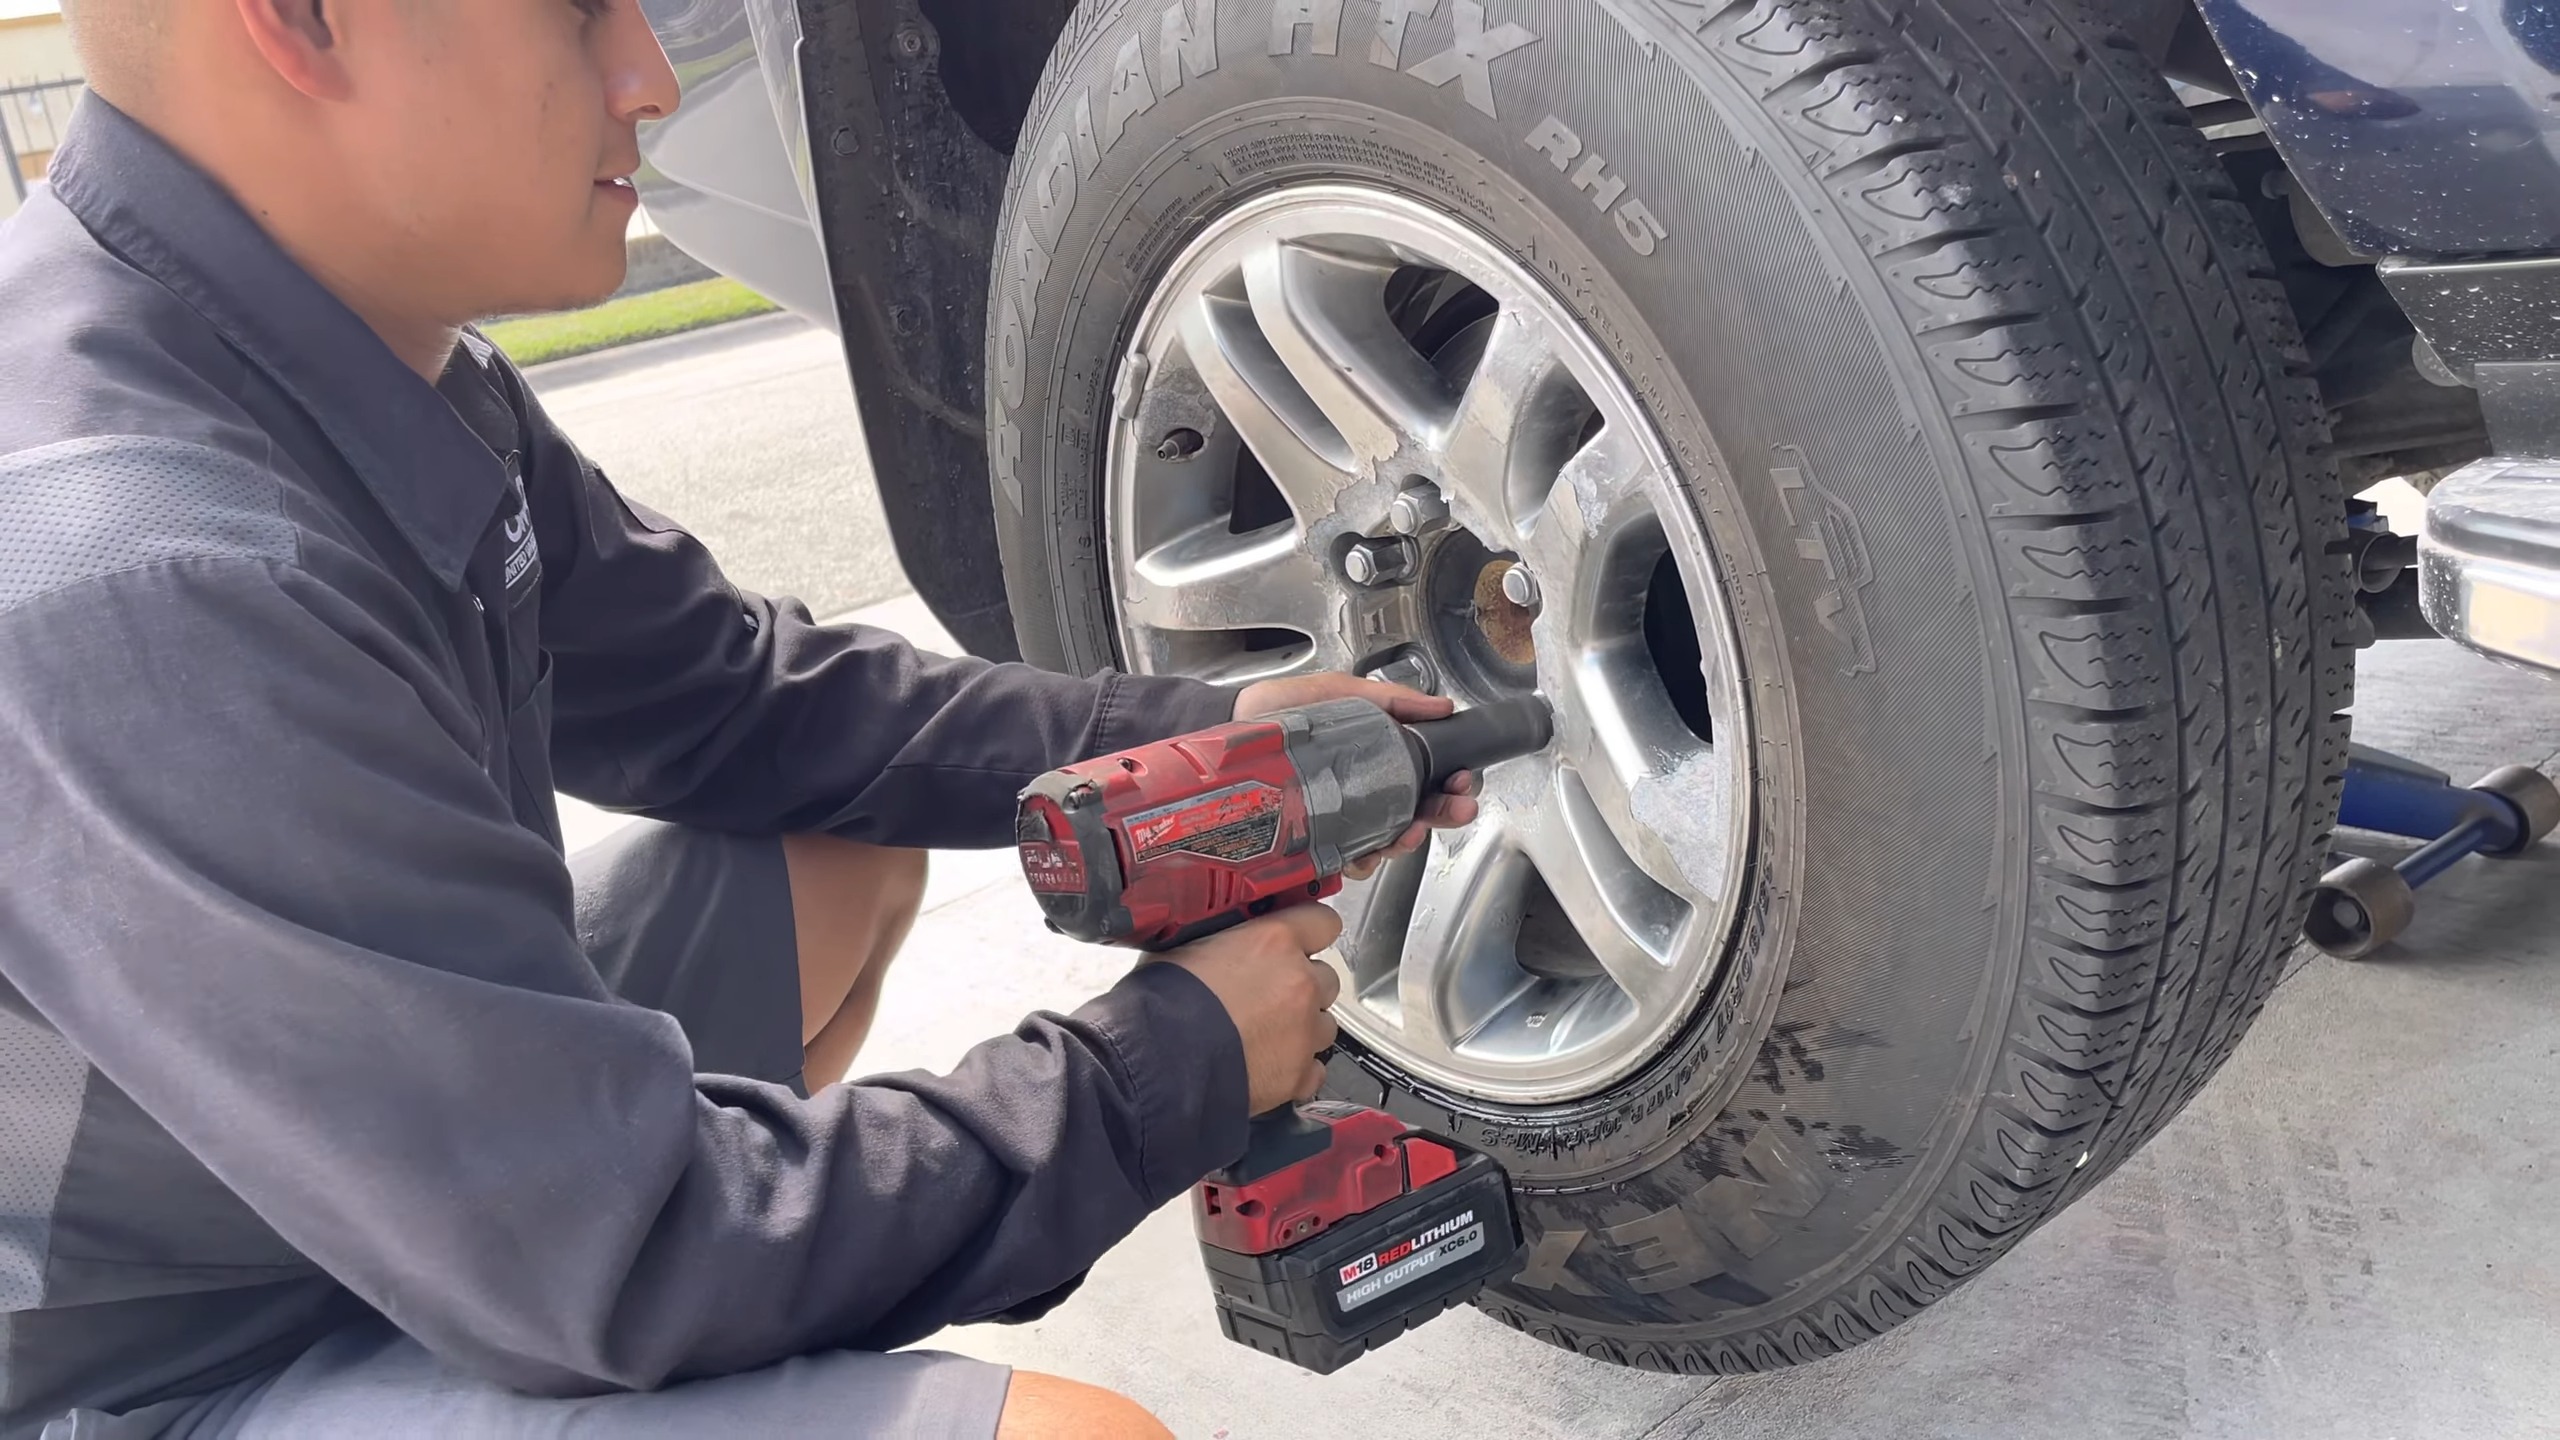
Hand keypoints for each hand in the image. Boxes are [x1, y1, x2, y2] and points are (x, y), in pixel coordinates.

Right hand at [1156, 905, 1343, 1113]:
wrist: (1158, 1062)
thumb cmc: (1162, 1004)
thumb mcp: (1184, 947)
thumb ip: (1221, 941)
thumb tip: (1221, 940)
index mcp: (1274, 941)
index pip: (1321, 922)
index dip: (1311, 931)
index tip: (1302, 938)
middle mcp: (1299, 983)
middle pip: (1325, 978)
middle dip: (1303, 986)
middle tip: (1269, 996)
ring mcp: (1303, 1031)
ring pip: (1325, 1025)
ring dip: (1302, 1028)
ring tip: (1265, 1036)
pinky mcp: (1299, 1074)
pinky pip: (1314, 1069)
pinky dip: (1296, 1068)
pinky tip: (1268, 1067)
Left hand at [1232, 672, 1481, 875]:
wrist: (1228, 727)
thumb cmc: (1281, 710)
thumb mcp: (1340, 692)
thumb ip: (1390, 699)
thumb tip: (1442, 705)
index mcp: (1377, 757)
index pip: (1426, 775)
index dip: (1450, 782)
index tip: (1463, 779)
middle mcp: (1365, 792)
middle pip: (1418, 812)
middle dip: (1443, 813)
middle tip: (1458, 807)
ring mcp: (1342, 818)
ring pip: (1388, 840)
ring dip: (1407, 839)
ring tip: (1411, 830)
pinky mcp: (1315, 840)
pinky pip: (1348, 859)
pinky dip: (1363, 860)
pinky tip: (1369, 851)